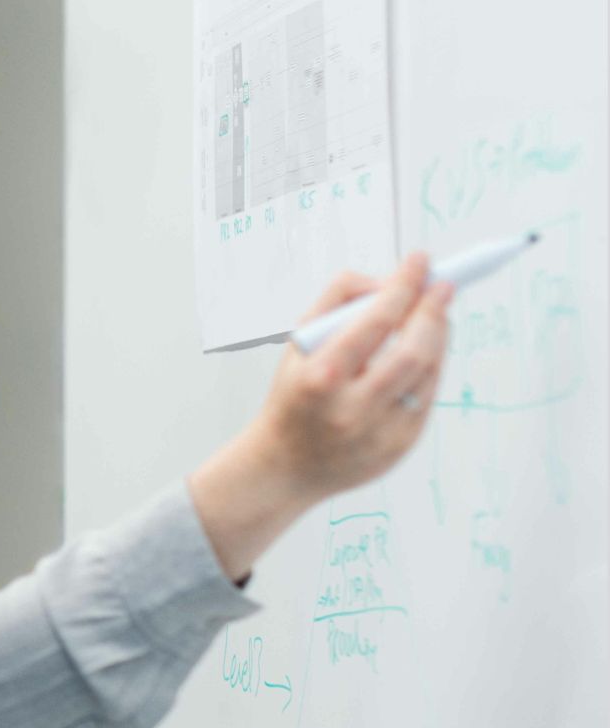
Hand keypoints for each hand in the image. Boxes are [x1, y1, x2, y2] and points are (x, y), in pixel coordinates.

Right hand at [189, 251, 454, 579]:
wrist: (284, 466)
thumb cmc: (293, 396)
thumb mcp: (297, 345)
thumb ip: (336, 302)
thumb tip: (387, 281)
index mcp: (320, 378)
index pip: (375, 322)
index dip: (404, 286)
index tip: (420, 261)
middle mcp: (352, 409)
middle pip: (413, 350)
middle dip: (433, 311)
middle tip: (443, 285)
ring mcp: (380, 432)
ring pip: (428, 372)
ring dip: (439, 336)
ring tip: (434, 314)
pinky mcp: (400, 446)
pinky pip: (427, 396)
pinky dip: (431, 366)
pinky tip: (424, 351)